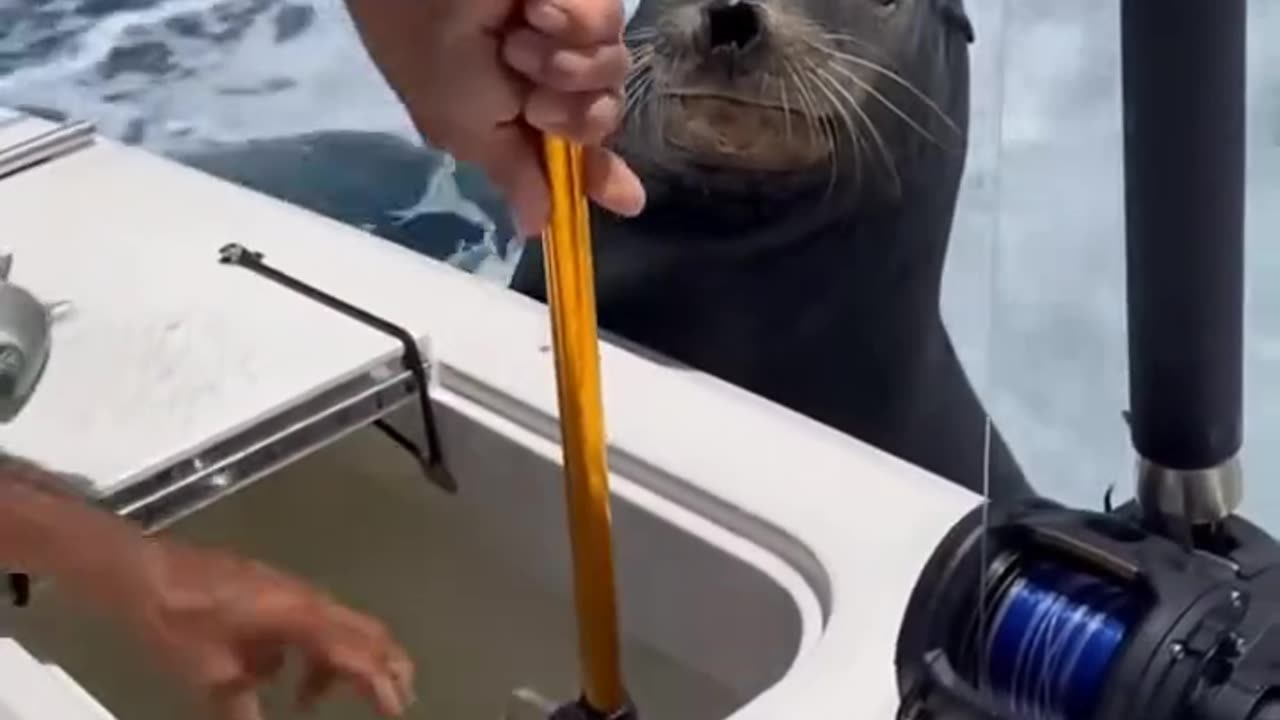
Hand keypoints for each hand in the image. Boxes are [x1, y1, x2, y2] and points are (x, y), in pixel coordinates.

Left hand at [110, 539, 413, 719]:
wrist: (144, 572)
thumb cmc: (178, 620)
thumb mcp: (209, 675)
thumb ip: (242, 707)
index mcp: (299, 617)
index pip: (358, 654)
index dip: (382, 686)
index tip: (397, 711)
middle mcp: (307, 600)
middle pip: (368, 632)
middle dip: (388, 667)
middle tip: (397, 701)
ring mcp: (292, 591)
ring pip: (339, 629)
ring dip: (338, 666)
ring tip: (310, 704)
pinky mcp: (274, 591)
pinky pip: (311, 623)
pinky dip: (309, 654)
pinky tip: (273, 674)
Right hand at [346, 0, 645, 236]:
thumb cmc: (433, 53)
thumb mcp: (465, 129)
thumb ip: (513, 173)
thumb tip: (534, 226)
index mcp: (518, 111)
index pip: (573, 150)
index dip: (600, 175)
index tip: (630, 201)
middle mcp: (549, 73)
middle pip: (602, 114)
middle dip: (574, 117)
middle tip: (535, 104)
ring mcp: (569, 31)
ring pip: (612, 70)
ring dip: (564, 67)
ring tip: (518, 45)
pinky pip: (609, 23)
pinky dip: (571, 22)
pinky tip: (533, 8)